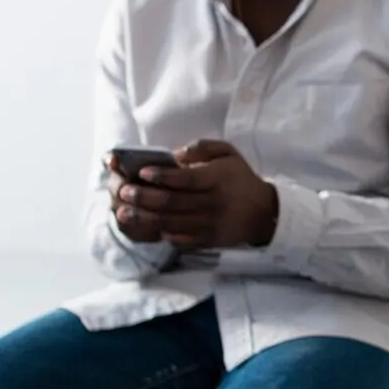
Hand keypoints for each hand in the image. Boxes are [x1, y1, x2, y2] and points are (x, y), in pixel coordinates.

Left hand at [112, 140, 278, 249]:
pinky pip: (180, 240)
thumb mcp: (228, 153)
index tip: (142, 172)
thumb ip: (203, 148)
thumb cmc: (240, 179)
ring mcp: (209, 224)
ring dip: (144, 218)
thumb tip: (175, 155)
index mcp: (217, 179)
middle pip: (172, 202)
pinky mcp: (207, 241)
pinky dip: (161, 234)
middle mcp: (212, 203)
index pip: (185, 179)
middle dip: (143, 197)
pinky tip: (146, 228)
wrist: (264, 213)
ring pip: (171, 222)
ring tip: (123, 212)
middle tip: (124, 192)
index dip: (162, 176)